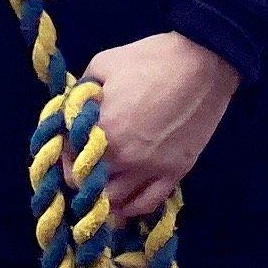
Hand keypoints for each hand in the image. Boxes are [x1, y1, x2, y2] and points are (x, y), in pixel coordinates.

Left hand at [85, 30, 237, 223]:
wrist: (204, 62)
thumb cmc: (151, 58)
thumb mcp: (103, 64)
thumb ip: (81, 92)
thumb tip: (71, 110)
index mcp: (102, 131)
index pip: (67, 160)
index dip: (63, 155)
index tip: (67, 148)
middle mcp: (124, 157)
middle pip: (87, 187)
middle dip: (80, 178)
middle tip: (82, 167)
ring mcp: (152, 169)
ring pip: (115, 203)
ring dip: (103, 198)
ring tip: (100, 189)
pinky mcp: (175, 172)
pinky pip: (148, 204)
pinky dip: (131, 208)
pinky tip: (123, 203)